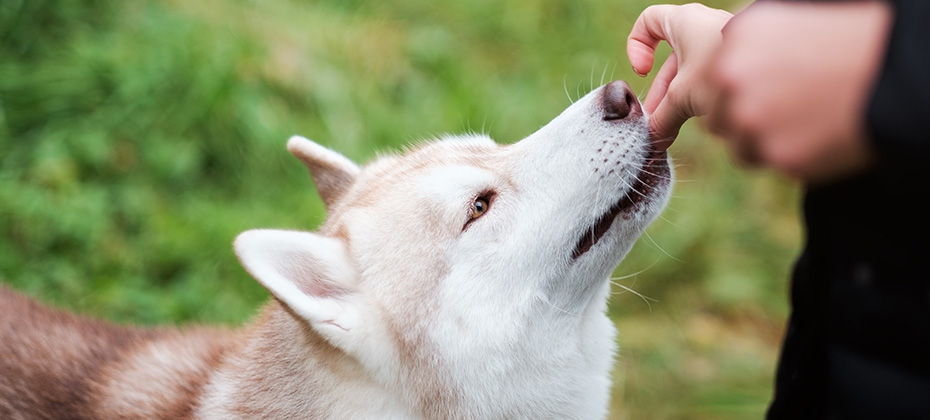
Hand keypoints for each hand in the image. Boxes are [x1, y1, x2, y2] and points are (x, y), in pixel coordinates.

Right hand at [626, 3, 732, 149]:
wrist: (783, 67)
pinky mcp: (742, 59)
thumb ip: (663, 118)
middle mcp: (704, 27)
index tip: (643, 71)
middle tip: (658, 121)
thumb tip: (653, 140)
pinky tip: (704, 120)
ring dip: (682, 99)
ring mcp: (724, 43)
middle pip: (671, 59)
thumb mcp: (683, 97)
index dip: (637, 45)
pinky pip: (714, 76)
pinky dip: (704, 97)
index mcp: (684, 22)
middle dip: (662, 92)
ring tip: (677, 128)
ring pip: (693, 71)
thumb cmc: (725, 69)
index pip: (648, 22)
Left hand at [710, 1, 892, 182]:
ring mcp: (751, 120)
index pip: (709, 81)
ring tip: (804, 123)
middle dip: (742, 120)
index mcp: (734, 39)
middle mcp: (732, 78)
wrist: (894, 72)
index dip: (733, 92)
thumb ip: (746, 44)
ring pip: (739, 147)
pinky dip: (791, 155)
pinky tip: (818, 135)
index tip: (757, 94)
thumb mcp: (787, 21)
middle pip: (716, 118)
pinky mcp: (777, 155)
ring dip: (763, 142)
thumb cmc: (847, 41)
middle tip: (782, 113)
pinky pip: (770, 163)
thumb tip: (722, 60)